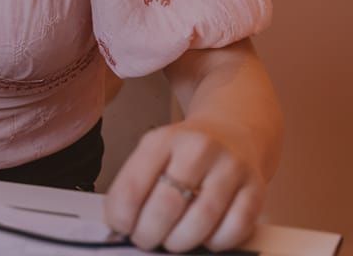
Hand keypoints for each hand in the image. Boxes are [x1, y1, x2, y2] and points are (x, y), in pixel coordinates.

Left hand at [103, 117, 266, 251]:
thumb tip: (119, 222)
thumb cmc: (185, 151)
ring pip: (202, 218)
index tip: (119, 227)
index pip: (135, 182)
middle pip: (168, 203)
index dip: (122, 213)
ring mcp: (230, 168)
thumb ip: (137, 181)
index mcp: (164, 138)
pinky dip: (216, 242)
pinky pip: (235, 228)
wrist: (232, 132)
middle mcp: (198, 148)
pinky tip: (204, 239)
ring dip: (180, 241)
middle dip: (149, 231)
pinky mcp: (256, 189)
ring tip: (169, 243)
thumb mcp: (155, 151)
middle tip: (143, 240)